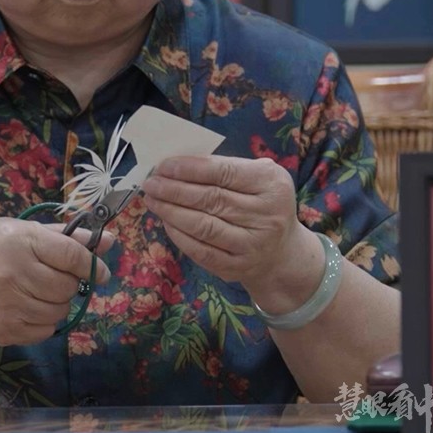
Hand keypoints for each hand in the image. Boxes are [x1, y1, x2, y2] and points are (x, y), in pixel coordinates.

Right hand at [0, 218, 112, 345]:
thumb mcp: (20, 231)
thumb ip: (64, 237)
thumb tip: (108, 240)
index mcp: (20, 241)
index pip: (71, 255)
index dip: (91, 264)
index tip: (98, 270)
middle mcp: (15, 273)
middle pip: (68, 287)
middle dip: (69, 284)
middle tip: (53, 277)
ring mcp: (10, 304)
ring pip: (60, 311)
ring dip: (57, 303)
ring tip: (37, 291)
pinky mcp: (5, 330)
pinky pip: (46, 330)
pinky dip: (44, 321)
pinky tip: (26, 307)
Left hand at [141, 156, 319, 302]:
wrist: (282, 253)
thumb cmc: (261, 203)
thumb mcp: (257, 177)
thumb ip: (225, 167)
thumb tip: (178, 164)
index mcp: (271, 184)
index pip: (224, 172)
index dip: (190, 169)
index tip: (164, 166)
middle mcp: (266, 215)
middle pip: (211, 199)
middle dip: (174, 190)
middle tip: (151, 183)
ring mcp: (253, 244)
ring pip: (203, 226)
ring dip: (171, 211)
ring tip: (152, 200)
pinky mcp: (238, 267)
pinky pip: (201, 251)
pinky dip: (179, 236)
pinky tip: (166, 222)